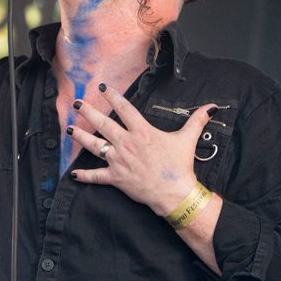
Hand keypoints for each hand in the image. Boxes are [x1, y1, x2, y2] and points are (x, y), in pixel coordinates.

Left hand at [68, 83, 217, 215]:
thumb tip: (211, 107)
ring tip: (69, 129)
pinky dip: (84, 176)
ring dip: (80, 137)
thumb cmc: (179, 166)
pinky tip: (73, 173)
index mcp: (142, 132)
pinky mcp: (116, 178)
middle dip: (88, 112)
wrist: (174, 193)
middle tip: (77, 103)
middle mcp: (127, 143)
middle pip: (103, 124)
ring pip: (94, 146)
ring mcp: (119, 160)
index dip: (114, 96)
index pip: (124, 109)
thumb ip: (196, 121)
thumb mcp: (187, 139)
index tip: (104, 87)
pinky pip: (96, 176)